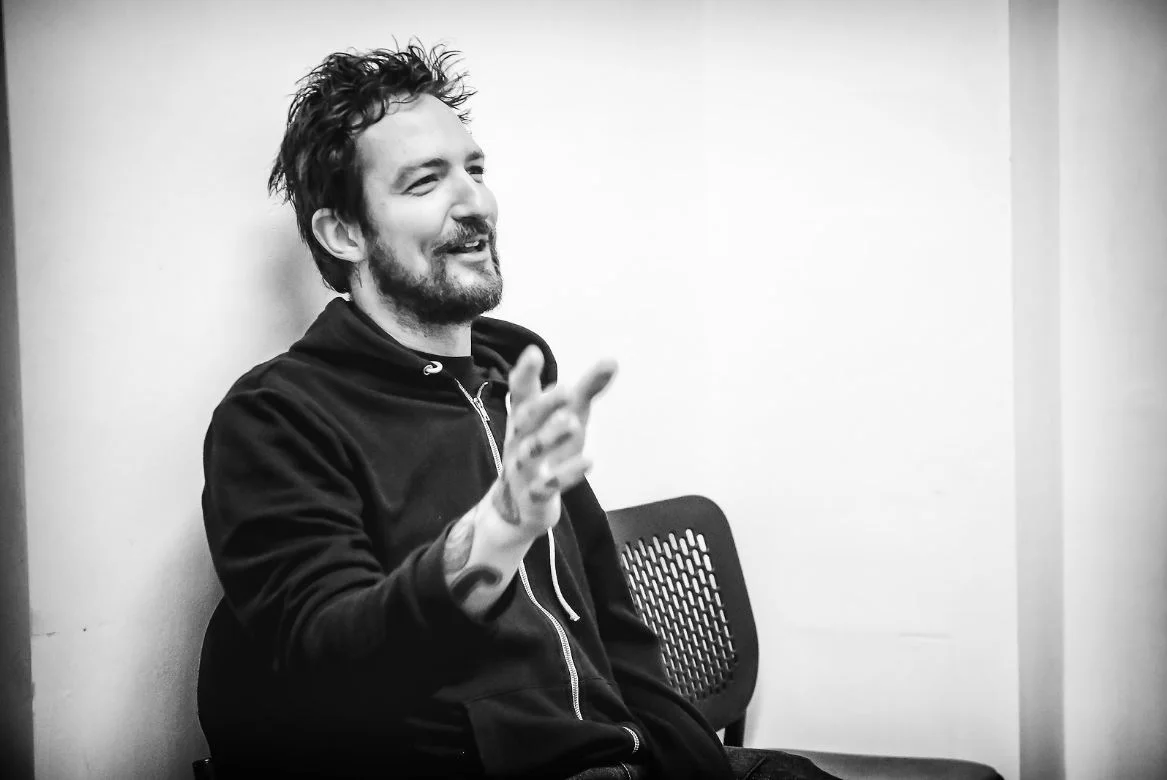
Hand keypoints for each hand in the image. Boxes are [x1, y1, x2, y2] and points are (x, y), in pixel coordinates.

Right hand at [489, 345, 616, 538]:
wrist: (522, 504)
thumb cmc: (549, 449)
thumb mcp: (570, 417)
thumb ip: (588, 390)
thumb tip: (613, 360)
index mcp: (525, 417)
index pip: (521, 392)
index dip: (526, 374)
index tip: (533, 353)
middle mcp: (520, 440)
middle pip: (525, 419)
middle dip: (544, 404)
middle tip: (566, 389)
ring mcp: (524, 468)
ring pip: (532, 451)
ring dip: (551, 437)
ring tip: (573, 422)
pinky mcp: (534, 495)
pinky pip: (547, 485)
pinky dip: (566, 474)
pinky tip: (589, 461)